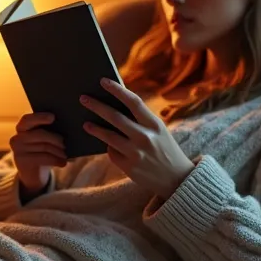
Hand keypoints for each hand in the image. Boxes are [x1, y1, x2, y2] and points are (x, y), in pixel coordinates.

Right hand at [9, 112, 66, 192]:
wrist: (34, 173)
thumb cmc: (42, 151)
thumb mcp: (44, 140)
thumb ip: (49, 131)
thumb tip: (66, 129)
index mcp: (22, 127)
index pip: (28, 119)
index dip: (40, 117)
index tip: (53, 117)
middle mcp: (16, 138)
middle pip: (40, 134)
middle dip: (55, 138)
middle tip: (65, 144)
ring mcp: (18, 150)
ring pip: (44, 147)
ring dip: (58, 151)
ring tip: (65, 155)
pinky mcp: (22, 162)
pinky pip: (44, 158)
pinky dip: (56, 160)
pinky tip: (63, 163)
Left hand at [80, 78, 195, 199]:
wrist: (177, 179)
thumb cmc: (164, 149)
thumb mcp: (158, 131)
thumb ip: (140, 120)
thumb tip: (113, 106)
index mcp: (154, 124)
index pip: (133, 102)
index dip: (117, 90)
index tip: (103, 81)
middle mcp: (145, 137)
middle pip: (115, 118)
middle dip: (96, 106)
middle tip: (83, 98)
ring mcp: (136, 153)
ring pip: (108, 136)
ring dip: (94, 128)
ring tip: (85, 124)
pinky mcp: (129, 168)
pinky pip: (112, 153)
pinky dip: (110, 148)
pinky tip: (108, 146)